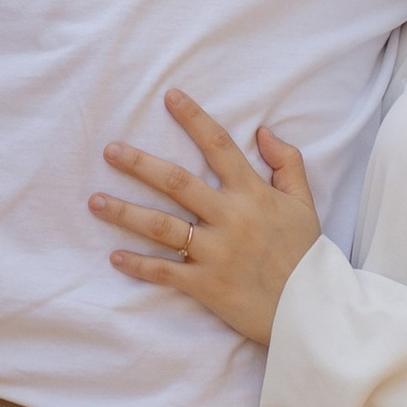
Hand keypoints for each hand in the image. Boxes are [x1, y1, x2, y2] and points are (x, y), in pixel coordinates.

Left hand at [91, 89, 322, 347]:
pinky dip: (139, 265)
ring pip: (161, 227)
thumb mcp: (303, 203)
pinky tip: (114, 257)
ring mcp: (216, 252)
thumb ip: (287, 163)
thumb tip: (263, 130)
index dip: (194, 119)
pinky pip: (166, 271)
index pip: (219, 146)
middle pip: (176, 183)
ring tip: (95, 201)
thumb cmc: (305, 253)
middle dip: (140, 164)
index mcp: (252, 194)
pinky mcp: (207, 285)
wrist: (311, 310)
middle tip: (110, 150)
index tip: (170, 96)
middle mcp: (230, 218)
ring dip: (124, 213)